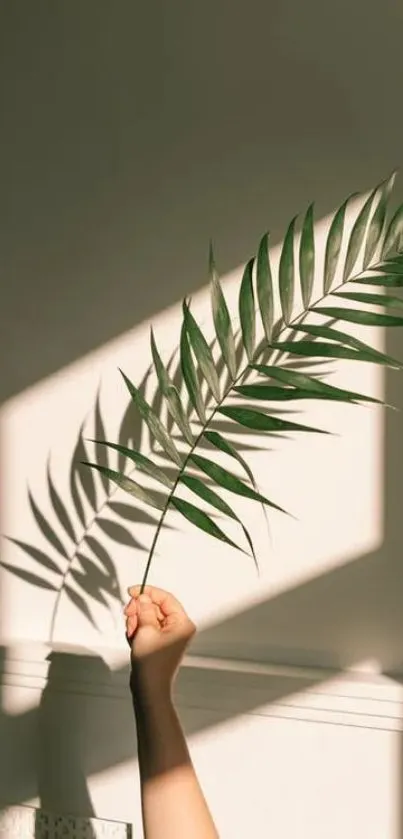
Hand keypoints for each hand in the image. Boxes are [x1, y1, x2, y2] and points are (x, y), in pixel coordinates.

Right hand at [124, 585, 195, 701]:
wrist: (149, 689)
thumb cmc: (152, 665)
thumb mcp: (146, 631)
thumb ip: (144, 610)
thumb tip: (143, 597)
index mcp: (182, 623)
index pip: (166, 598)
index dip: (148, 592)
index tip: (133, 591)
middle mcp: (178, 628)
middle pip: (156, 606)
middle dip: (139, 610)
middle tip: (129, 615)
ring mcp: (168, 635)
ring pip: (148, 616)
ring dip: (136, 621)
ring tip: (132, 634)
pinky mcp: (158, 642)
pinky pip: (146, 627)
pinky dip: (137, 630)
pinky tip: (133, 640)